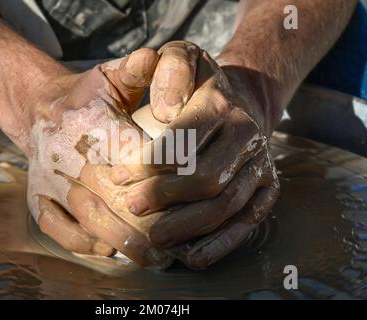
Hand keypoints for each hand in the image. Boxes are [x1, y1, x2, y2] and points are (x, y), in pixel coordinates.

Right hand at [26, 48, 172, 268]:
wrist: (40, 111)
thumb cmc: (87, 97)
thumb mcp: (111, 76)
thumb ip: (136, 69)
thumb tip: (154, 58)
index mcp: (88, 122)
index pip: (130, 154)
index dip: (159, 175)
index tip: (186, 193)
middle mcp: (65, 155)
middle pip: (111, 196)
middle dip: (147, 222)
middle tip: (178, 242)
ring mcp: (48, 181)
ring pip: (88, 218)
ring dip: (122, 241)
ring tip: (154, 257)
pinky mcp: (37, 198)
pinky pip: (59, 230)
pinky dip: (85, 244)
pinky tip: (110, 250)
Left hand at [108, 41, 279, 268]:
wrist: (237, 99)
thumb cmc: (196, 83)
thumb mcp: (180, 58)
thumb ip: (169, 69)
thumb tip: (165, 111)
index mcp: (221, 104)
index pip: (183, 138)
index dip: (149, 162)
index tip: (119, 176)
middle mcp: (247, 134)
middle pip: (207, 178)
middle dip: (166, 196)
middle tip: (133, 206)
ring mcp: (261, 164)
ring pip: (226, 204)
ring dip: (187, 225)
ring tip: (154, 238)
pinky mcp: (267, 188)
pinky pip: (248, 222)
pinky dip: (221, 243)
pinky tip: (192, 257)